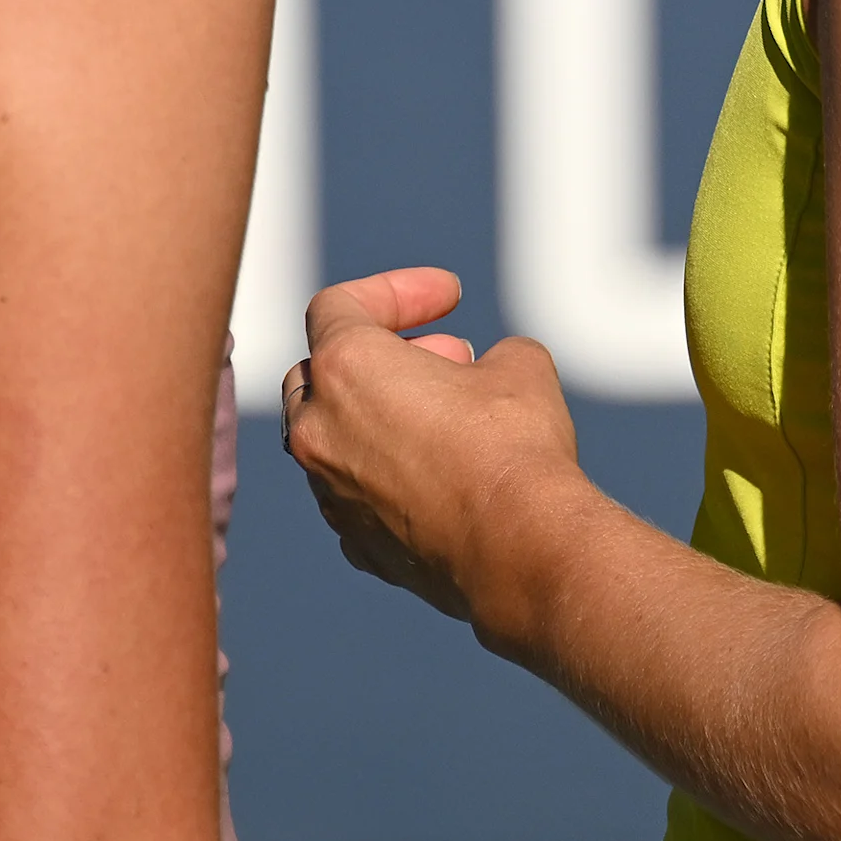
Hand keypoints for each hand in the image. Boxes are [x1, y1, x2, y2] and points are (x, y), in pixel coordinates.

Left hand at [281, 268, 581, 632]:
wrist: (521, 550)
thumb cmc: (514, 447)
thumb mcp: (519, 365)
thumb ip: (489, 354)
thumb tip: (489, 373)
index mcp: (346, 369)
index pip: (339, 306)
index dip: (396, 291)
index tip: (450, 299)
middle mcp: (319, 431)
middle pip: (322, 372)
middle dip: (385, 355)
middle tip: (449, 356)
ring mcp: (331, 495)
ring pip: (335, 439)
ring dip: (384, 417)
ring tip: (451, 417)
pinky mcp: (357, 546)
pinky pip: (358, 496)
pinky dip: (390, 477)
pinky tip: (443, 478)